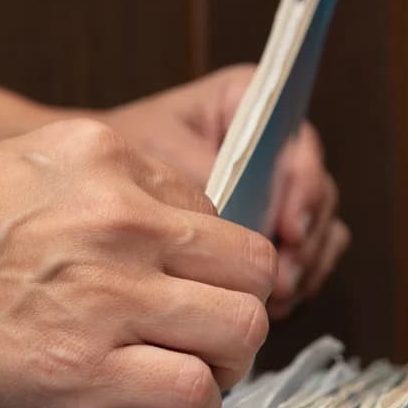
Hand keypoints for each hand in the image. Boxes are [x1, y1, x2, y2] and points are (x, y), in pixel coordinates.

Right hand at [0, 119, 277, 407]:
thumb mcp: (18, 169)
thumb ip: (96, 194)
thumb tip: (152, 240)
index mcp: (104, 156)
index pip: (214, 211)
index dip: (203, 260)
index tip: (180, 287)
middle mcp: (122, 215)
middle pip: (251, 266)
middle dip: (236, 307)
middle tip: (205, 333)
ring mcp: (108, 291)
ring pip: (242, 329)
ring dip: (225, 361)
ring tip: (191, 372)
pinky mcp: (83, 367)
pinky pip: (192, 392)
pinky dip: (191, 407)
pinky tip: (160, 405)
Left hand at [99, 64, 348, 318]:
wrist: (89, 181)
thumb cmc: (120, 153)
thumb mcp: (154, 152)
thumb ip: (201, 175)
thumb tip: (237, 218)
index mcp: (248, 100)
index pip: (296, 141)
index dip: (302, 188)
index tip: (288, 228)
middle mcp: (274, 141)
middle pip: (316, 193)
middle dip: (305, 240)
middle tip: (283, 280)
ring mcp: (278, 188)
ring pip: (317, 230)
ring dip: (303, 267)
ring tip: (276, 299)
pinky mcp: (273, 229)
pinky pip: (304, 258)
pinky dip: (293, 283)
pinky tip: (271, 306)